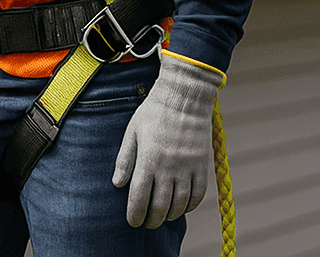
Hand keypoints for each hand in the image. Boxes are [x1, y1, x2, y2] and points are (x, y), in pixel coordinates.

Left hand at [112, 50, 223, 228]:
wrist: (184, 96)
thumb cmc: (154, 111)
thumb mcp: (132, 131)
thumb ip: (125, 159)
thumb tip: (117, 184)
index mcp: (148, 159)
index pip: (139, 198)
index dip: (135, 215)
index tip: (132, 222)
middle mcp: (168, 167)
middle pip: (160, 207)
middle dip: (152, 220)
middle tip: (146, 224)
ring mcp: (188, 167)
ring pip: (180, 204)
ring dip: (170, 216)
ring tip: (163, 218)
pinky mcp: (202, 165)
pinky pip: (198, 195)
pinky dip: (190, 206)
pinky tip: (182, 207)